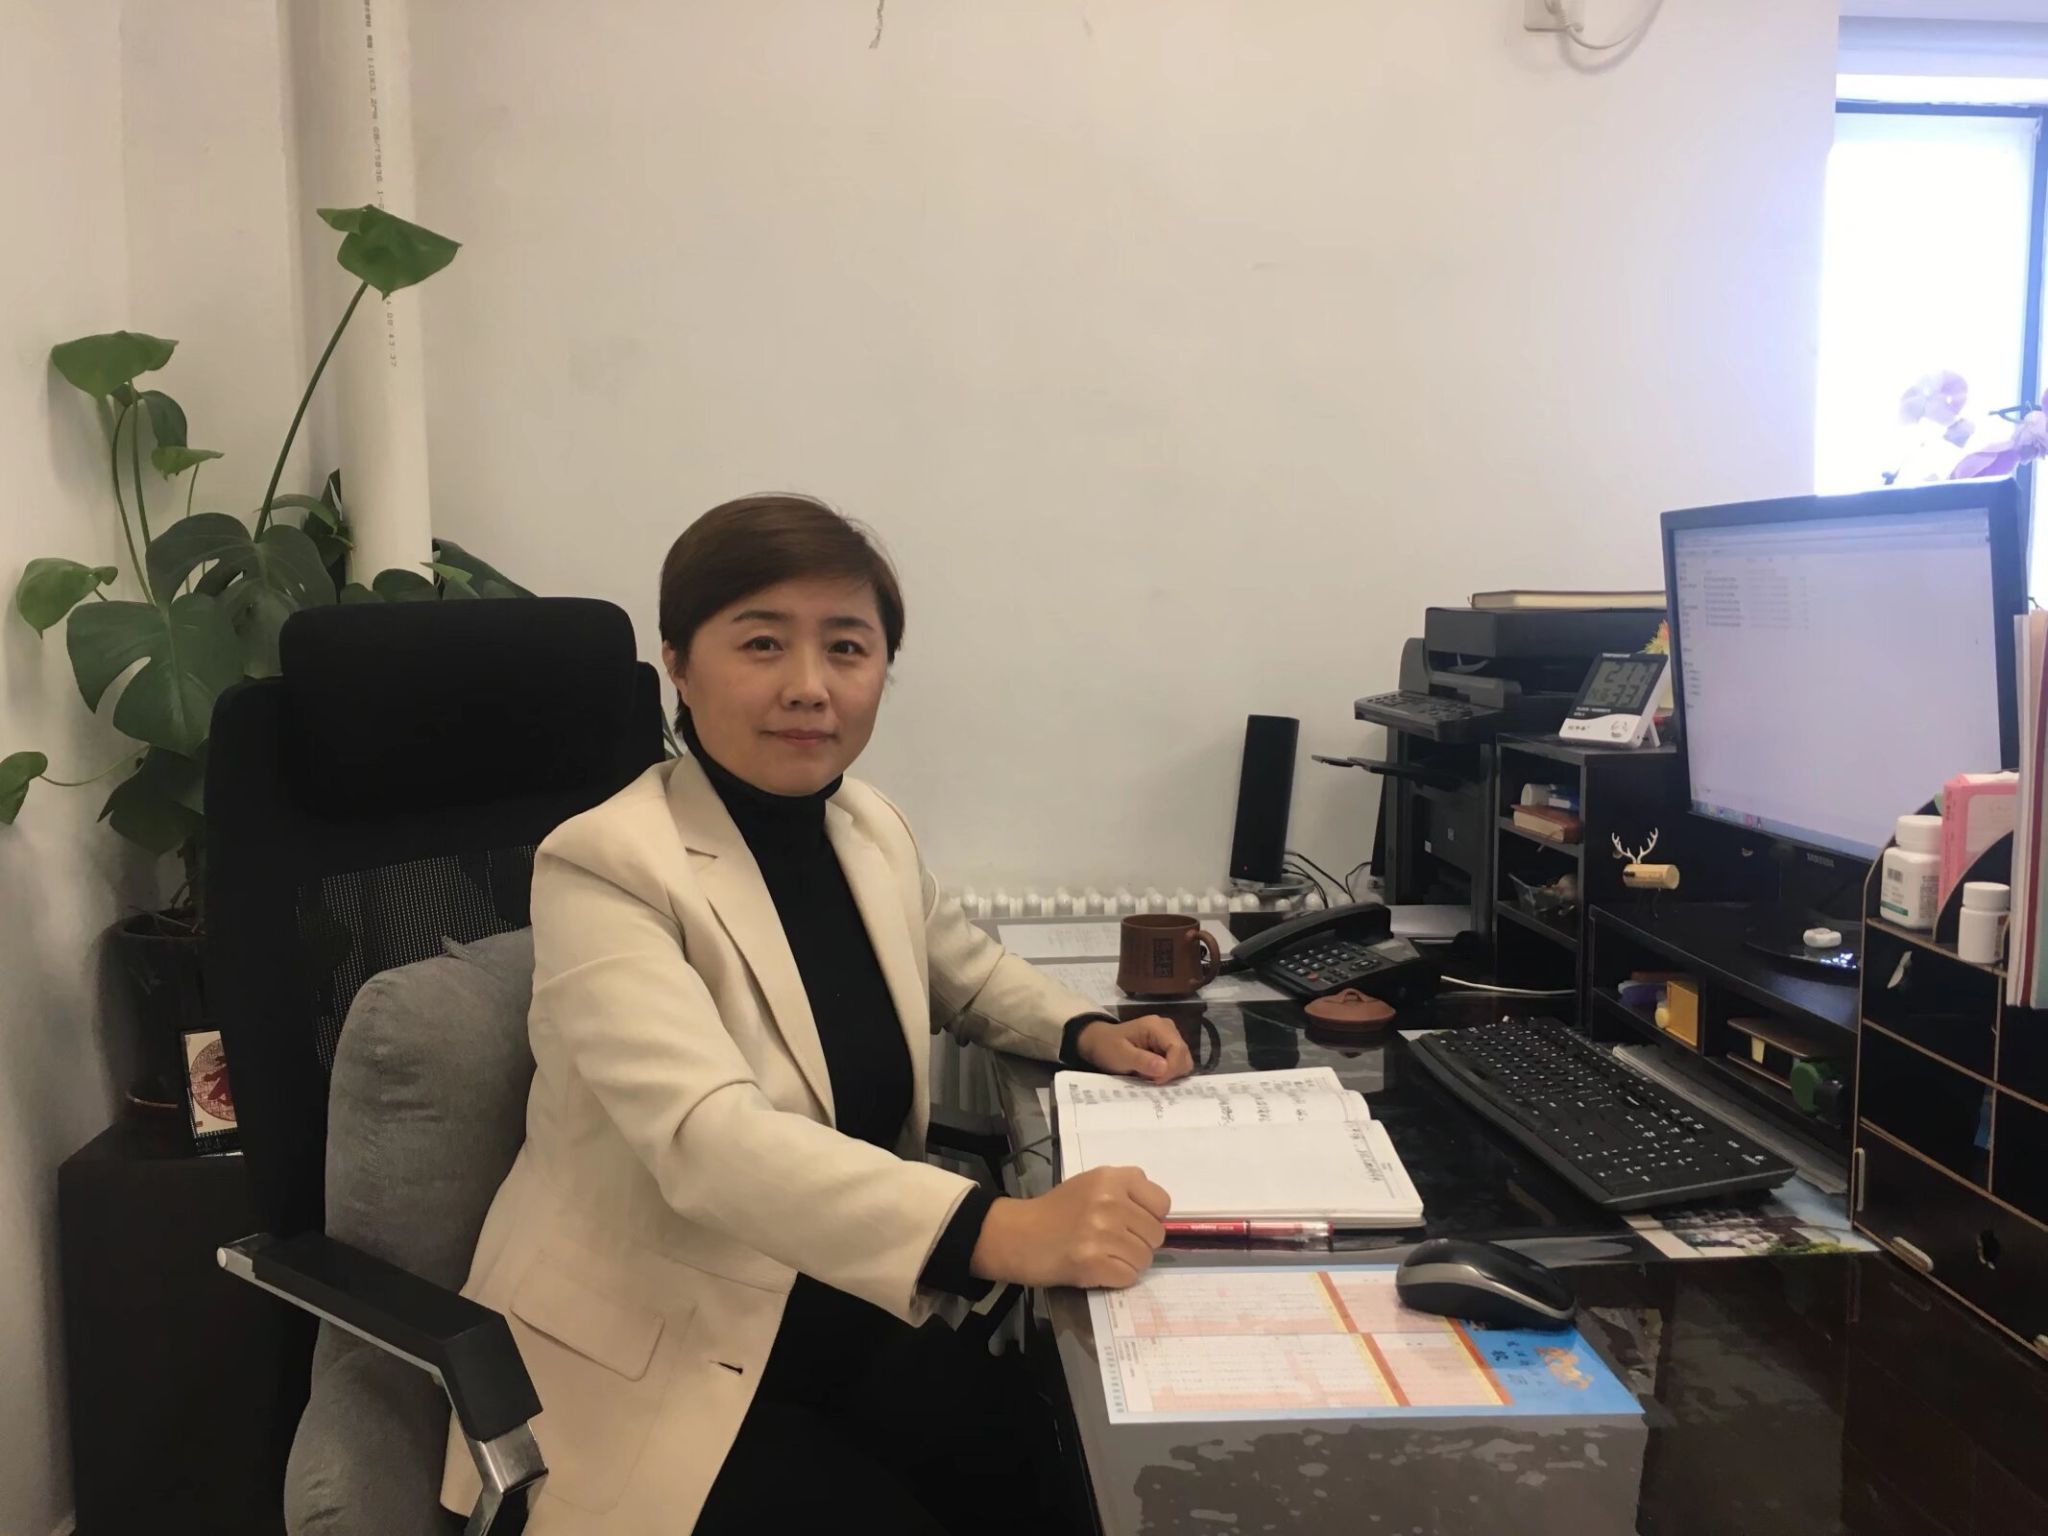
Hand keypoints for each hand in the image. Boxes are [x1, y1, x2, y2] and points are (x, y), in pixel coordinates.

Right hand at [970, 1166, 1171, 1289]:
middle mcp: (1109, 1201)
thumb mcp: (1091, 1184)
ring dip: (1128, 1262)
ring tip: (1103, 1255)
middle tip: (1113, 1242)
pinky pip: (1128, 1277)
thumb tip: (1158, 1216)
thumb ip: (1125, 1191)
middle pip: (1156, 1234)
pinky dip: (1116, 1278)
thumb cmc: (1056, 1211)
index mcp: (1111, 1178)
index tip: (1132, 1222)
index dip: (1150, 1216)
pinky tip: (1097, 1268)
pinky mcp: (1093, 1262)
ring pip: (1144, 1258)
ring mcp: (1101, 1232)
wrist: (1018, 1235)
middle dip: (1139, 1242)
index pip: (1162, 1203)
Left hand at [1076, 1015, 1193, 1082]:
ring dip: (1170, 1074)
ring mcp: (1169, 1037)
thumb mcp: (1120, 1055)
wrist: (1100, 1042)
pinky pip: (1177, 1063)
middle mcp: (1168, 1028)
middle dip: (1171, 1072)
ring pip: (1183, 1061)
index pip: (1177, 1048)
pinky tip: (1153, 1074)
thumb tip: (1164, 1068)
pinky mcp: (1168, 1047)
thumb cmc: (1108, 1047)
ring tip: (1150, 1076)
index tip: (1156, 1081)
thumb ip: (1142, 1060)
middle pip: (1184, 1055)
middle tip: (1151, 1080)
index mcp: (1156, 1026)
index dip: (1171, 1068)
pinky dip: (1168, 1073)